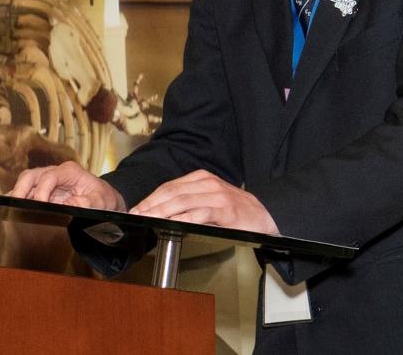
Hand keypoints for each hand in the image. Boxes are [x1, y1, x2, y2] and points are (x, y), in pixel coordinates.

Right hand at [7, 161, 126, 211]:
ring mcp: (48, 181)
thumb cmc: (103, 199)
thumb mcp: (101, 202)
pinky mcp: (43, 191)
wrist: (106, 200)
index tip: (39, 205)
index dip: (42, 191)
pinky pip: (27, 192)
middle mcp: (56, 173)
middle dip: (20, 189)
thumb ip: (87, 203)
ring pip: (26, 182)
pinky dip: (17, 199)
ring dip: (16, 194)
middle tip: (14, 205)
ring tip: (7, 208)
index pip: (49, 177)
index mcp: (69, 171)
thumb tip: (67, 205)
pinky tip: (9, 209)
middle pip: (31, 175)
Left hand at [130, 170, 278, 234]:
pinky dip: (183, 218)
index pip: (169, 187)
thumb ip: (189, 200)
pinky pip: (200, 213)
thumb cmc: (236, 210)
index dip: (150, 198)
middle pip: (172, 193)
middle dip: (151, 205)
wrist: (266, 215)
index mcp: (201, 178)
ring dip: (162, 211)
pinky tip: (172, 223)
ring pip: (182, 202)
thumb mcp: (210, 198)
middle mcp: (207, 184)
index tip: (136, 208)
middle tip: (136, 215)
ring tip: (147, 219)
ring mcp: (217, 196)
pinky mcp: (225, 210)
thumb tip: (162, 211)